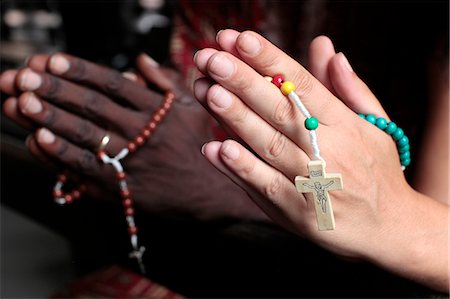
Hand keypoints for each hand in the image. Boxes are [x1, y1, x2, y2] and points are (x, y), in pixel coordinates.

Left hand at [1, 53, 264, 220]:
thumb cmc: (202, 148)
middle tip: (24, 77)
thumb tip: (141, 60)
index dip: (80, 71)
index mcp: (158, 110)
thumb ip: (168, 81)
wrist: (213, 194)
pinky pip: (87, 169)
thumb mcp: (195, 109)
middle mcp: (142, 132)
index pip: (112, 84)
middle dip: (55, 89)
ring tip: (22, 102)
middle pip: (92, 106)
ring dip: (51, 117)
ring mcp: (132, 160)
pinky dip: (61, 154)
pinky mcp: (124, 187)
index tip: (52, 61)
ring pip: (85, 135)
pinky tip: (39, 140)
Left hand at [193, 29, 447, 289]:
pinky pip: (265, 187)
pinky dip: (241, 168)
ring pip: (269, 146)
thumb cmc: (378, 171)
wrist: (391, 229)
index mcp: (346, 125)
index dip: (271, 61)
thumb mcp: (373, 125)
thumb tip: (327, 48)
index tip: (243, 40)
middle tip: (214, 59)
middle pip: (281, 111)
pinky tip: (216, 149)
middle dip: (245, 82)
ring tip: (210, 92)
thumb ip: (348, 87)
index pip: (304, 85)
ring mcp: (311, 183)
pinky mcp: (296, 211)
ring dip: (237, 119)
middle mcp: (328, 151)